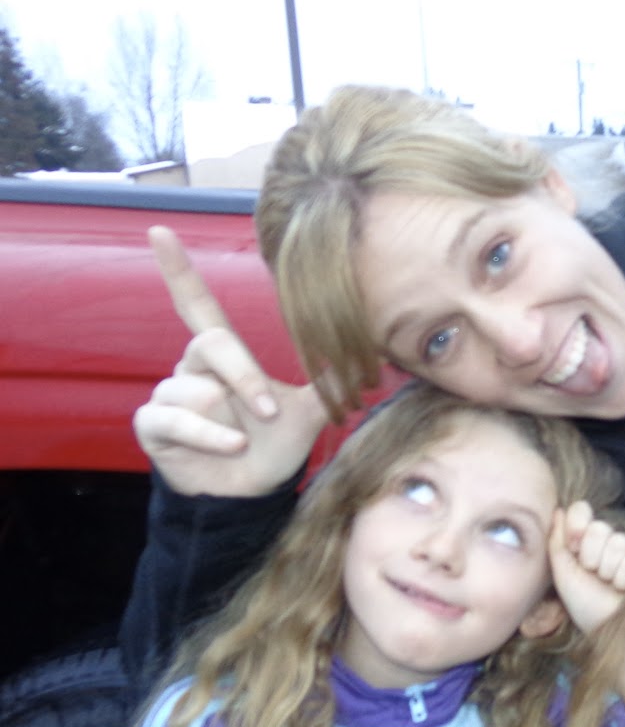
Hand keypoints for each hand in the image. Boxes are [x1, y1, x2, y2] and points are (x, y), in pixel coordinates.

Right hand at [131, 226, 327, 496]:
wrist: (250, 496)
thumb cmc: (272, 450)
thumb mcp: (308, 414)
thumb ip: (330, 383)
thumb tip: (368, 358)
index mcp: (222, 357)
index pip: (196, 304)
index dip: (179, 270)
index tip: (161, 231)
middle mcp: (191, 371)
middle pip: (210, 345)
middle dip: (242, 376)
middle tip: (270, 410)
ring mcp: (169, 397)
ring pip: (193, 389)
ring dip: (228, 417)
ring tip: (246, 439)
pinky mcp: (153, 427)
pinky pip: (174, 419)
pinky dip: (209, 435)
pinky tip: (233, 446)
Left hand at [548, 502, 624, 710]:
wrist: (610, 635)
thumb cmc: (587, 606)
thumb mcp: (562, 574)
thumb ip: (557, 542)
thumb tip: (558, 509)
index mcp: (588, 540)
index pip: (582, 510)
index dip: (575, 526)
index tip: (572, 550)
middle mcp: (611, 541)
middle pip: (598, 526)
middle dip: (590, 556)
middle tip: (593, 575)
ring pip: (618, 541)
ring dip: (607, 570)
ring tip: (609, 585)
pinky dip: (624, 575)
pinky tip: (624, 587)